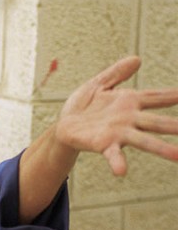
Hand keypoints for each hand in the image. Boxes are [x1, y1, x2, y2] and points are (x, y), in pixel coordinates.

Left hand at [56, 56, 177, 174]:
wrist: (63, 125)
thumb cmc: (83, 106)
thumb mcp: (98, 84)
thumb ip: (116, 73)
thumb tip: (136, 58)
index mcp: (130, 103)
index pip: (157, 97)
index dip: (174, 95)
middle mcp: (129, 120)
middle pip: (157, 122)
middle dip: (176, 125)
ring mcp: (117, 133)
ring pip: (143, 140)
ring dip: (161, 148)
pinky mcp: (102, 144)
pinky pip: (112, 154)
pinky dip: (117, 162)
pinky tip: (121, 171)